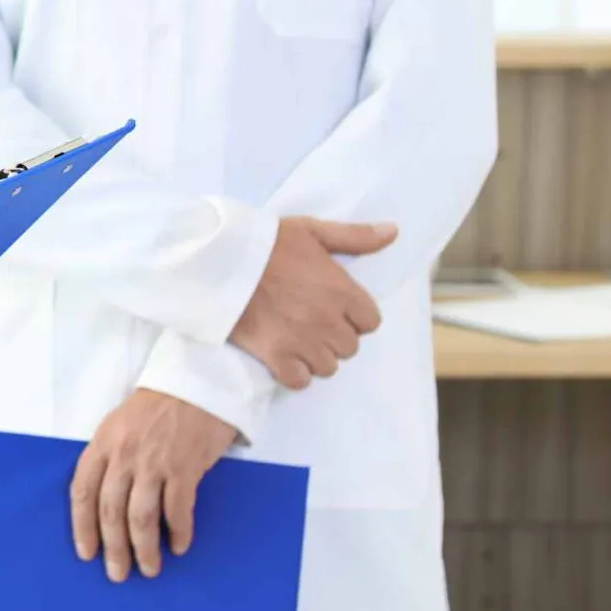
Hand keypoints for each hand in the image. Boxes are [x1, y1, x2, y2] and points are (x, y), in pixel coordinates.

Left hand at [71, 389, 237, 582]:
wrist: (196, 382)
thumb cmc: (156, 406)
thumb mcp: (118, 425)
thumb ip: (109, 458)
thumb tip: (105, 502)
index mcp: (102, 443)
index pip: (82, 491)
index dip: (82, 526)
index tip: (86, 553)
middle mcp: (124, 455)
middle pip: (111, 512)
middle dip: (114, 548)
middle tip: (117, 573)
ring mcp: (154, 462)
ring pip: (142, 518)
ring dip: (145, 549)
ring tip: (149, 568)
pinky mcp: (184, 468)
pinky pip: (178, 511)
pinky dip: (179, 533)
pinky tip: (180, 546)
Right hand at [229, 216, 394, 388]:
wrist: (217, 259)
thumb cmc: (265, 243)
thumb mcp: (310, 231)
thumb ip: (354, 236)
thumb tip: (393, 232)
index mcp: (341, 291)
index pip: (371, 321)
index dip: (354, 315)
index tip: (335, 307)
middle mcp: (328, 320)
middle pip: (350, 347)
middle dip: (334, 336)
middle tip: (311, 321)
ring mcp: (302, 341)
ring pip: (328, 366)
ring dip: (316, 356)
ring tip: (296, 338)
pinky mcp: (275, 355)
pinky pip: (299, 380)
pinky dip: (294, 372)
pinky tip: (283, 356)